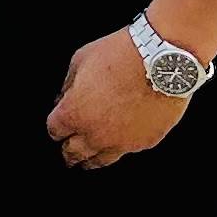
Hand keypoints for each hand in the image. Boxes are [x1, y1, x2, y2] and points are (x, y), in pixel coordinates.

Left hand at [45, 26, 185, 168]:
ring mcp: (120, 141)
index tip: (58, 127)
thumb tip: (65, 95)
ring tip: (89, 162)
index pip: (54, 131)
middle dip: (68, 152)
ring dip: (91, 160)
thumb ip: (69, 84)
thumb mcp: (82, 59)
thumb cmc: (122, 54)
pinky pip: (127, 151)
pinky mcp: (144, 142)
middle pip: (73, 153)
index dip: (56, 128)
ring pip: (99, 161)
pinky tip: (120, 142)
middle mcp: (94, 133)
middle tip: (68, 154)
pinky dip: (122, 146)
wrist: (161, 60)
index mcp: (73, 113)